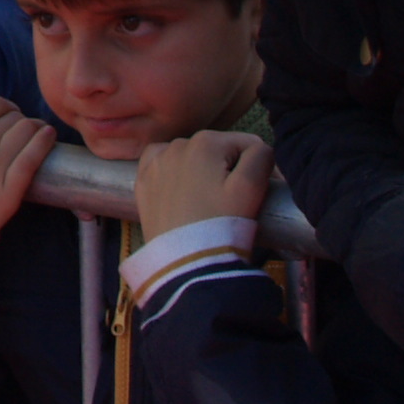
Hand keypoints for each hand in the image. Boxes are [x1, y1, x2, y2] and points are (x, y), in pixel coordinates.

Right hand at [0, 96, 57, 242]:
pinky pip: (32, 157)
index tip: (10, 118)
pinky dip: (45, 142)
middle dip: (20, 122)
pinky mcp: (8, 192)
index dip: (7, 109)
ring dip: (37, 129)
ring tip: (39, 134)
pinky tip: (48, 136)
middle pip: (15, 118)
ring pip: (27, 131)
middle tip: (21, 134)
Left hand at [134, 128, 277, 237]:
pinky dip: (174, 174)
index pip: (247, 145)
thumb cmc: (222, 225)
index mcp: (207, 141)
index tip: (260, 193)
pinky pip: (163, 167)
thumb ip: (260, 156)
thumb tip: (257, 148)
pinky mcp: (143, 181)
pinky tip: (182, 194)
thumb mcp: (251, 188)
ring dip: (203, 172)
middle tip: (232, 203)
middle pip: (218, 151)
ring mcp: (156, 162)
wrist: (186, 262)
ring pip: (192, 158)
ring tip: (208, 203)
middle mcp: (177, 144)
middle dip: (229, 170)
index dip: (259, 168)